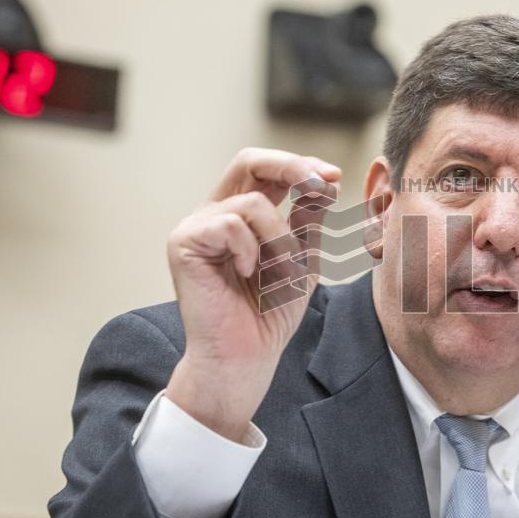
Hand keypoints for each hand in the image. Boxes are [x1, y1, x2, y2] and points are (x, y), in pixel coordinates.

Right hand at [164, 148, 340, 441]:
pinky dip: (251, 249)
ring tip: (281, 272)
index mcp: (242, 214)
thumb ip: (307, 220)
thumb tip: (323, 181)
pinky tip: (247, 274)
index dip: (301, 166)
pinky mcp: (184, 243)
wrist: (245, 356)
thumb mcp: (301, 259)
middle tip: (322, 184)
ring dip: (281, 238)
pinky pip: (231, 224)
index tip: (335, 178)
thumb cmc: (268, 313)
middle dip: (291, 167)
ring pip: (252, 202)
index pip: (267, 171)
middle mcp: (216, 213)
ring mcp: (196, 226)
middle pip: (249, 161)